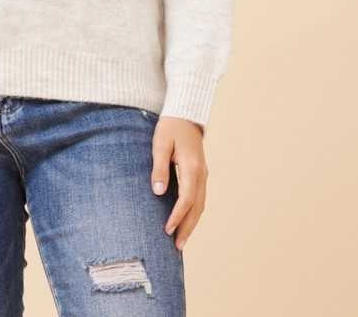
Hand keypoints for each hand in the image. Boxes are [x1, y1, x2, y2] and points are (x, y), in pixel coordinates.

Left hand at [151, 116, 207, 250]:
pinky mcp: (200, 174)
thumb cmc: (170, 127)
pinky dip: (193, 213)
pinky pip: (199, 198)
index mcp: (192, 167)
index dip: (177, 216)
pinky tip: (185, 221)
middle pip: (197, 207)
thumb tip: (159, 192)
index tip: (167, 230)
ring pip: (200, 204)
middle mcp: (201, 173)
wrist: (185, 114)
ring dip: (191, 223)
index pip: (187, 198)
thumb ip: (159, 168)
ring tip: (181, 240)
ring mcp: (203, 174)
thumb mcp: (160, 144)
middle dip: (187, 227)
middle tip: (177, 247)